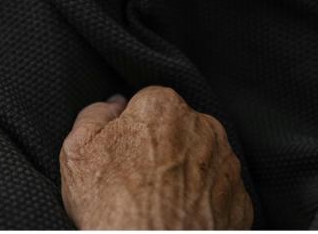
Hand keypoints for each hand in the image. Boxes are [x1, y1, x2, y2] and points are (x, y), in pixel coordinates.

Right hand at [60, 86, 253, 229]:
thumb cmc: (112, 204)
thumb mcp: (77, 151)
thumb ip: (94, 115)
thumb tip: (112, 106)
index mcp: (163, 107)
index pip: (148, 102)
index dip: (132, 127)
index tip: (123, 151)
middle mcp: (204, 128)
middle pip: (179, 127)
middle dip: (162, 145)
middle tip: (138, 178)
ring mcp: (226, 166)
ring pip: (203, 158)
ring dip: (186, 172)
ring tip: (159, 201)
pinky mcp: (240, 202)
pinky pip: (219, 193)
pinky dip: (204, 202)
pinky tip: (180, 216)